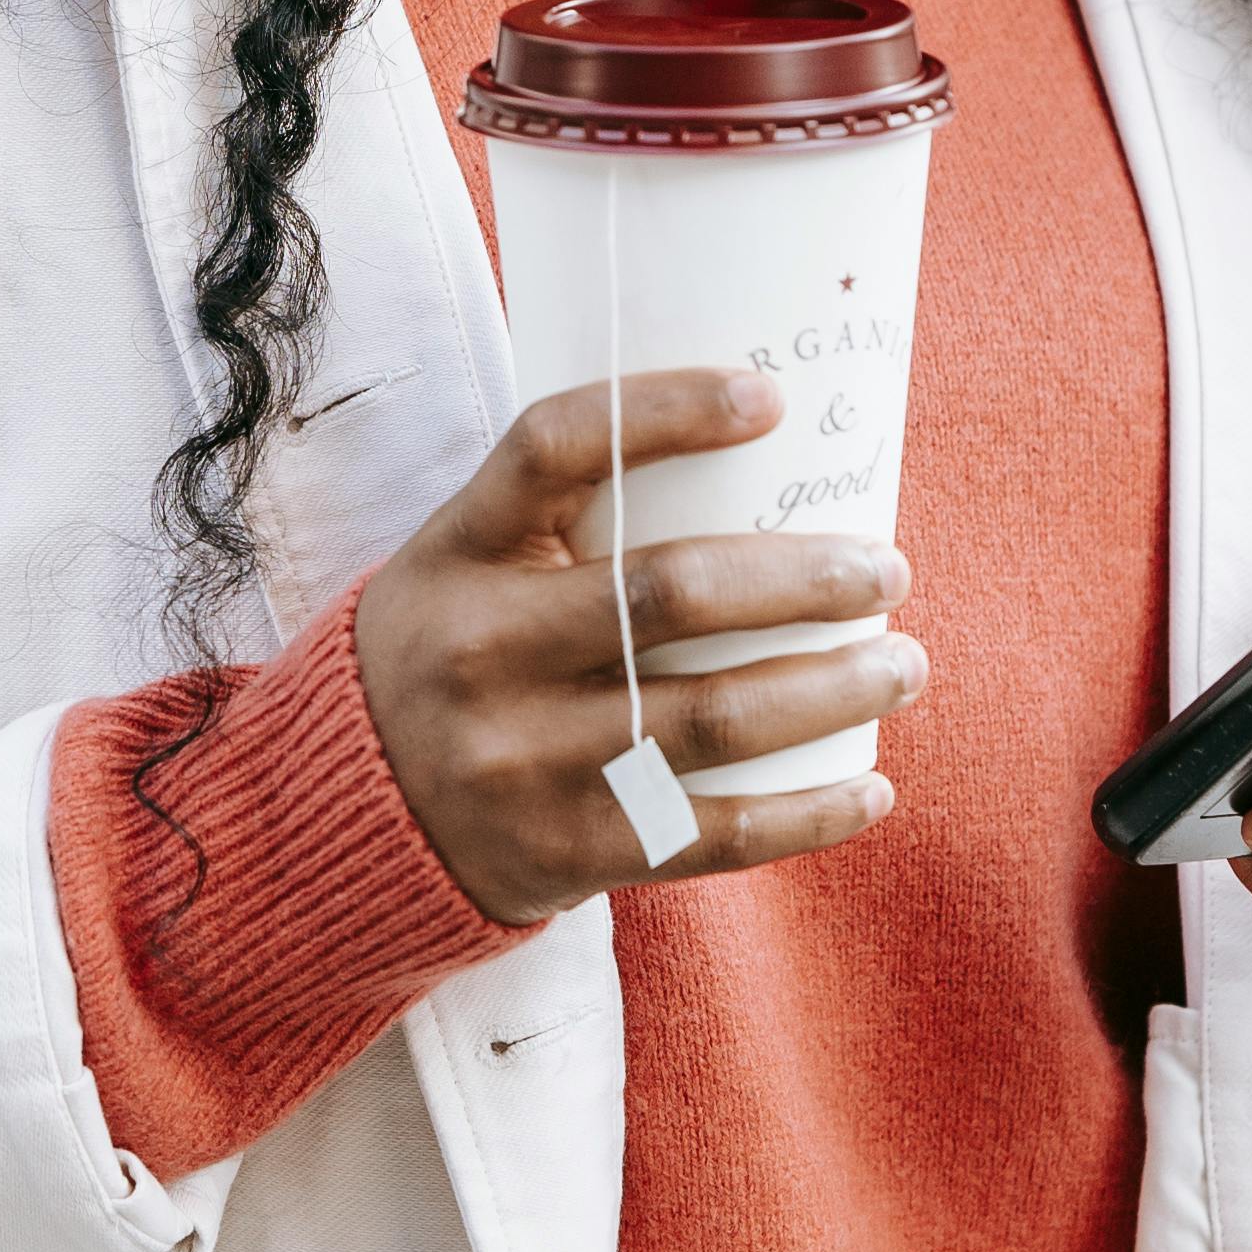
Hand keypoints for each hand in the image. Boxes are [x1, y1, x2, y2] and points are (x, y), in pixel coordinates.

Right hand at [353, 370, 926, 927]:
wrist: (350, 814)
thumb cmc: (451, 649)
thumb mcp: (465, 561)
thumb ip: (568, 513)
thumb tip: (752, 437)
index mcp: (460, 552)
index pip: (555, 449)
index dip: (666, 410)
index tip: (771, 399)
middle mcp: (483, 651)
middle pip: (672, 595)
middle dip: (806, 580)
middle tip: (887, 568)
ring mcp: (523, 761)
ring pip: (715, 718)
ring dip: (834, 689)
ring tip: (901, 663)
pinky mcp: (566, 852)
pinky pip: (712, 832)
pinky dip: (807, 813)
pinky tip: (870, 786)